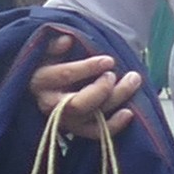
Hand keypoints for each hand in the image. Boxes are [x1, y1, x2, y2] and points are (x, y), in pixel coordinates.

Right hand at [28, 32, 142, 138]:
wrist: (46, 83)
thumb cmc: (51, 61)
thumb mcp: (47, 50)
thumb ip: (54, 44)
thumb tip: (67, 40)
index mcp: (40, 81)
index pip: (65, 76)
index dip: (88, 68)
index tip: (109, 60)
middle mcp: (49, 104)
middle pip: (78, 103)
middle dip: (102, 89)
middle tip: (115, 74)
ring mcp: (63, 120)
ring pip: (91, 116)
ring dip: (116, 100)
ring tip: (133, 80)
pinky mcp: (76, 130)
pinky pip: (95, 133)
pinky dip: (114, 125)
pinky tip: (129, 112)